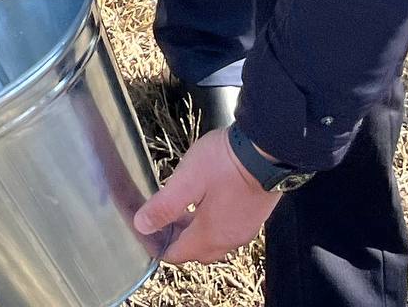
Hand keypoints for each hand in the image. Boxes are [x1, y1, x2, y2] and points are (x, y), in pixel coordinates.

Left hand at [133, 127, 282, 264]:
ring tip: (182, 210)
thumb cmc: (225, 163)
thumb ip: (164, 206)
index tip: (148, 233)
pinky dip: (213, 225)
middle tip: (163, 220)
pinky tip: (208, 204)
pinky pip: (229, 231)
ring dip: (196, 232)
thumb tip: (141, 226)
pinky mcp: (254, 217)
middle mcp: (229, 239)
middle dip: (179, 240)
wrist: (266, 151)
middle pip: (198, 251)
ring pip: (215, 242)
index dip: (161, 247)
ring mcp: (245, 229)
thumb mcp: (187, 181)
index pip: (179, 255)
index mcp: (209, 235)